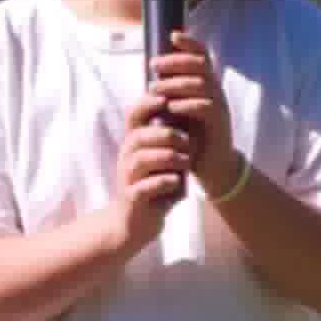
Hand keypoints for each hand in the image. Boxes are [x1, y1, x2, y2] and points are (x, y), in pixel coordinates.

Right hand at [111, 92, 190, 248]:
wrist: (137, 221)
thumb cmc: (157, 184)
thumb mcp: (167, 157)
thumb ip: (175, 137)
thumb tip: (192, 107)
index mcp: (135, 142)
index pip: (134, 114)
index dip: (148, 103)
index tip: (167, 99)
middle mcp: (127, 156)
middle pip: (140, 136)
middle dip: (166, 135)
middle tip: (188, 141)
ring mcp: (127, 178)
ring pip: (141, 159)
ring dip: (168, 158)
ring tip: (186, 162)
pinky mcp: (132, 198)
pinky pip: (144, 187)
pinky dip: (162, 182)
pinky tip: (177, 181)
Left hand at [149, 34, 236, 196]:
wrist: (214, 167)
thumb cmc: (193, 137)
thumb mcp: (181, 112)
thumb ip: (172, 94)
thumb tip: (152, 76)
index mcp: (206, 85)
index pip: (203, 56)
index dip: (190, 43)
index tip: (172, 36)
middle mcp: (216, 91)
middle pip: (200, 65)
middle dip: (176, 61)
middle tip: (154, 65)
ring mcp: (220, 107)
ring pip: (202, 84)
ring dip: (176, 83)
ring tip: (155, 87)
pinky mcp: (219, 124)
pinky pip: (206, 107)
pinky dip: (187, 104)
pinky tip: (170, 106)